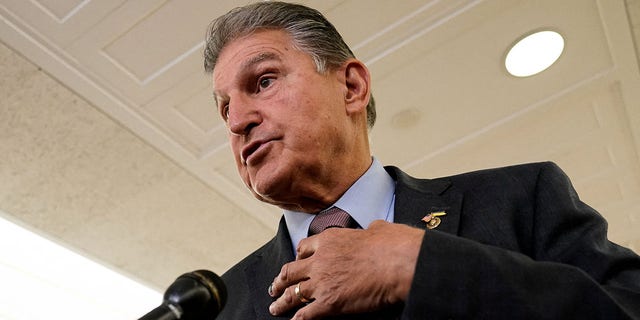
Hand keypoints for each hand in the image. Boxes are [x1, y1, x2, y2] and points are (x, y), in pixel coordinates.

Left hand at [268, 220, 424, 318]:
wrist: (399, 262)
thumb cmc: (393, 244)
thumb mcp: (378, 228)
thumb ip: (370, 230)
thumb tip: (375, 228)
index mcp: (330, 239)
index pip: (305, 248)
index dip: (298, 257)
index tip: (296, 262)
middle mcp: (320, 259)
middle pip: (292, 270)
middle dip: (281, 280)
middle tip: (275, 286)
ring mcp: (322, 282)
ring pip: (292, 293)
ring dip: (281, 301)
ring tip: (275, 307)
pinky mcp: (329, 303)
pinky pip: (305, 314)